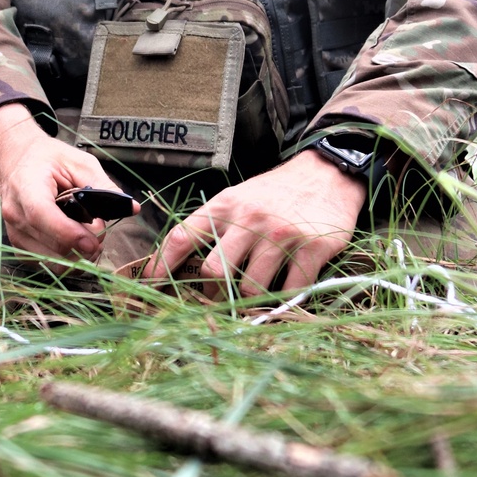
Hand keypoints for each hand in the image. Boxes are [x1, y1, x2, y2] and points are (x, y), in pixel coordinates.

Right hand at [0, 103, 137, 259]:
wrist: (13, 160)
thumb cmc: (46, 159)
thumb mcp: (78, 162)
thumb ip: (103, 185)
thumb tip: (131, 208)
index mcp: (27, 186)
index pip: (42, 216)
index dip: (69, 233)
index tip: (94, 242)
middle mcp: (15, 213)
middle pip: (50, 244)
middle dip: (82, 246)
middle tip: (101, 232)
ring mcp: (14, 232)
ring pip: (50, 260)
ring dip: (76, 256)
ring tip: (90, 238)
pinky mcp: (18, 244)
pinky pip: (45, 263)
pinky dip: (65, 259)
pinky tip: (75, 243)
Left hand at [144, 149, 364, 296]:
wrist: (327, 174)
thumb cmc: (275, 193)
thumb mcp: (239, 198)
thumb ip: (214, 226)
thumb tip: (182, 264)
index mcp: (225, 205)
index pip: (182, 237)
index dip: (161, 265)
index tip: (150, 286)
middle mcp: (250, 219)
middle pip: (215, 273)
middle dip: (212, 295)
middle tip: (217, 300)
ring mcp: (281, 235)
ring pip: (250, 289)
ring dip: (248, 302)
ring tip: (251, 300)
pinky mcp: (312, 248)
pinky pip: (289, 290)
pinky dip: (282, 300)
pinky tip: (282, 294)